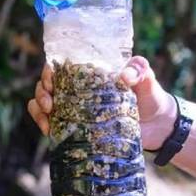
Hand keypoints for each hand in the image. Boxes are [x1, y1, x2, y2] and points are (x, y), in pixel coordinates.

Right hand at [27, 56, 177, 149]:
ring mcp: (73, 108)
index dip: (49, 70)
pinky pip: (50, 123)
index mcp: (89, 73)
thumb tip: (124, 76)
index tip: (51, 80)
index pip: (61, 65)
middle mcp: (76, 89)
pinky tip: (48, 130)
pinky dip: (43, 124)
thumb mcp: (147, 79)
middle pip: (46, 84)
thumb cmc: (151, 96)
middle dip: (41, 91)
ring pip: (42, 102)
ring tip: (47, 116)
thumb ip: (139, 71)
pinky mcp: (74, 128)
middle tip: (50, 103)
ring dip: (38, 108)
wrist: (157, 127)